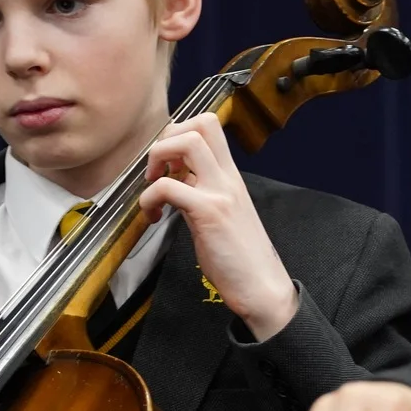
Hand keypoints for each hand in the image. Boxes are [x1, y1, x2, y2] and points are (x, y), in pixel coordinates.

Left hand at [139, 113, 297, 339]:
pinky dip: (149, 198)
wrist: (261, 287)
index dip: (180, 132)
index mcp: (231, 176)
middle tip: (157, 170)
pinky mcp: (208, 214)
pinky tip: (153, 216)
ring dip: (157, 157)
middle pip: (201, 123)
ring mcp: (219, 193)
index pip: (211, 126)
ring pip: (186, 142)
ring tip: (152, 186)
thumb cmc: (240, 258)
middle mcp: (227, 178)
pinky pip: (168, 187)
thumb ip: (202, 193)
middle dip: (167, 138)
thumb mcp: (222, 214)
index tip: (167, 162)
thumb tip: (177, 183)